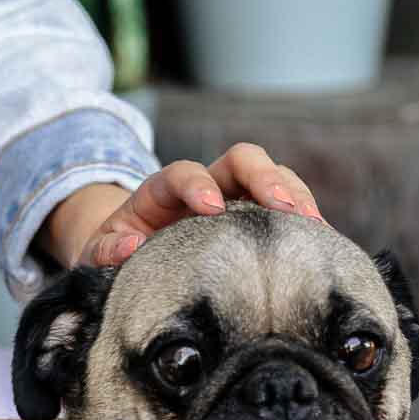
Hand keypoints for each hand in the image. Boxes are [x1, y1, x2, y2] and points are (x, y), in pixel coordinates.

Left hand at [43, 144, 322, 269]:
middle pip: (242, 160)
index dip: (198, 184)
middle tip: (282, 209)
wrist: (133, 259)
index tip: (210, 208)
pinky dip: (304, 222)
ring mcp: (237, 199)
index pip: (183, 172)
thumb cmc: (117, 255)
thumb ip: (106, 251)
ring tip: (313, 227)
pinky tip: (319, 245)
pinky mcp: (256, 220)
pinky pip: (287, 210)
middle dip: (264, 179)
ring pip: (274, 178)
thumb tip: (128, 249)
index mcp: (162, 191)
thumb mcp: (99, 255)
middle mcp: (206, 185)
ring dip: (296, 196)